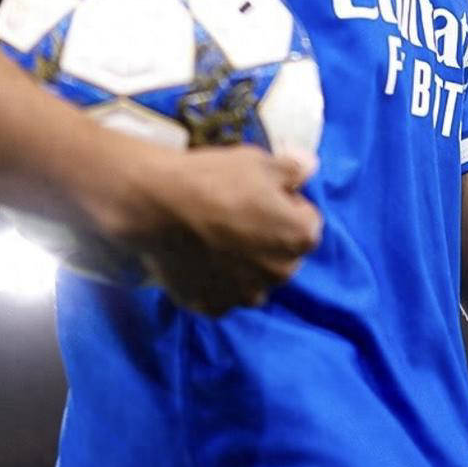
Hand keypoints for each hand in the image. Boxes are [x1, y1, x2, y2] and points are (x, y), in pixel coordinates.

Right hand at [88, 141, 322, 315]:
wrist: (156, 206)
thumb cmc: (215, 178)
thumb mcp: (260, 160)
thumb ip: (294, 167)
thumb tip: (311, 166)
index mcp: (300, 237)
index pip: (307, 220)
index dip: (287, 204)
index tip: (262, 194)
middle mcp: (281, 273)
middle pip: (283, 253)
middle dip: (270, 237)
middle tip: (237, 215)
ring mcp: (245, 295)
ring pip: (255, 278)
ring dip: (246, 264)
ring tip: (216, 238)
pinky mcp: (212, 306)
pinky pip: (223, 294)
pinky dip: (216, 281)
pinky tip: (199, 258)